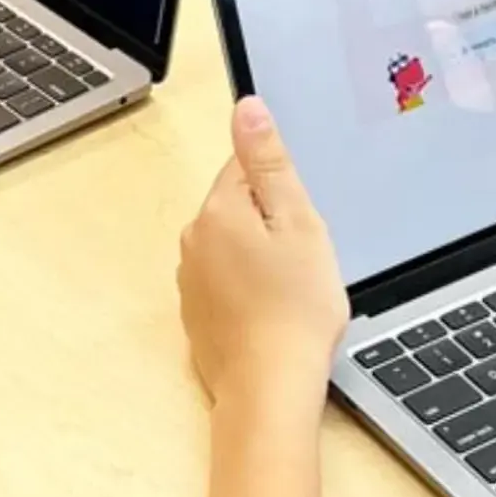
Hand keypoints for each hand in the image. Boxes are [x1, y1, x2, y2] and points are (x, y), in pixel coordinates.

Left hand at [178, 99, 349, 407]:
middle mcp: (194, 241)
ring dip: (262, 259)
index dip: (283, 189)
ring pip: (235, 247)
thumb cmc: (294, 310)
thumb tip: (246, 108)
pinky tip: (274, 314)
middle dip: (274, 224)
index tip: (301, 218)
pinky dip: (250, 292)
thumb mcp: (297, 222)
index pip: (246, 167)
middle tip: (304, 258)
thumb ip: (269, 161)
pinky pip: (228, 284)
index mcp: (217, 210)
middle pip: (239, 207)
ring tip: (292, 291)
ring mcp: (191, 280)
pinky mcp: (197, 314)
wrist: (269, 389)